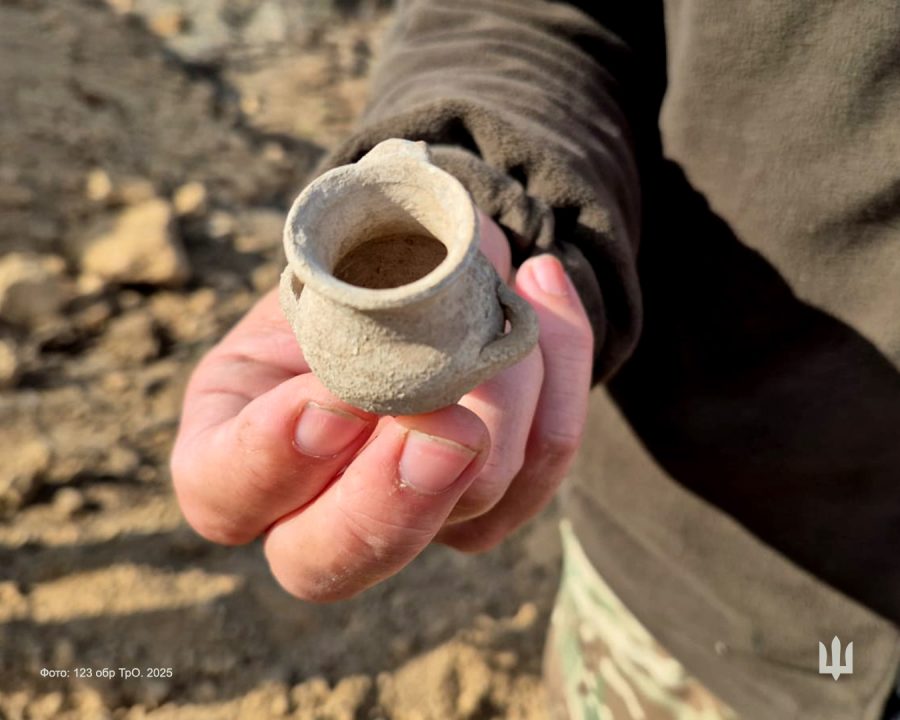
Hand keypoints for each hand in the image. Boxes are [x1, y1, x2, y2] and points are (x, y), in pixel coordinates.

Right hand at [170, 212, 593, 600]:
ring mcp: (400, 514)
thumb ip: (355, 286)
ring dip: (504, 394)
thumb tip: (428, 308)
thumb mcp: (330, 257)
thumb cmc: (356, 257)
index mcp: (234, 436)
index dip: (271, 458)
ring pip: (463, 509)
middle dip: (396, 500)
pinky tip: (544, 292)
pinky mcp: (480, 507)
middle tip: (451, 425)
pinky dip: (557, 383)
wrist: (426, 266)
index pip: (222, 487)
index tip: (331, 397)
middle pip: (328, 562)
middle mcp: (308, 499)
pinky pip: (536, 470)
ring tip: (510, 291)